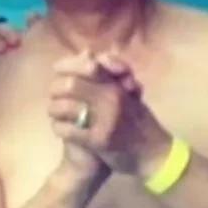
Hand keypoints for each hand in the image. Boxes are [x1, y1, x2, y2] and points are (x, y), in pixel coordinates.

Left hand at [48, 50, 170, 176]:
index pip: (89, 65)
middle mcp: (112, 99)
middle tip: (53, 96)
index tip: (56, 69)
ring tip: (55, 114)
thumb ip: (108, 74)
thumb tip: (86, 52)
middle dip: (55, 89)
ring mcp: (105, 120)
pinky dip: (59, 128)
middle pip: (71, 85)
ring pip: (65, 108)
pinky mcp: (99, 141)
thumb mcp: (129, 94)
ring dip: (54, 110)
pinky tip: (60, 129)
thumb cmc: (140, 123)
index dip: (67, 65)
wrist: (154, 154)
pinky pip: (68, 130)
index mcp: (118, 85)